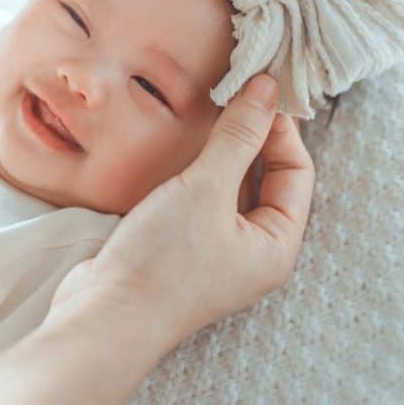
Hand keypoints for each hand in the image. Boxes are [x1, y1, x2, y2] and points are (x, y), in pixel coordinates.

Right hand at [46, 73, 314, 342]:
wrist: (105, 316)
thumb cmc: (165, 261)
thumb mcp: (206, 188)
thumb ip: (238, 136)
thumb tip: (267, 88)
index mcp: (278, 246)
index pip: (297, 172)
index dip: (280, 128)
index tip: (256, 90)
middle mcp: (254, 254)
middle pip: (268, 181)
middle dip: (253, 138)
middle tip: (233, 95)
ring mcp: (217, 256)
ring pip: (232, 191)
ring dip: (223, 155)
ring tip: (206, 116)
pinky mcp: (182, 254)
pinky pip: (202, 204)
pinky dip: (197, 176)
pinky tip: (179, 153)